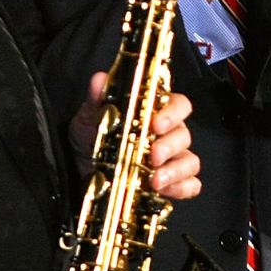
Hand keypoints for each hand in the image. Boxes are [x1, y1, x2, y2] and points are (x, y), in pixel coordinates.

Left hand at [69, 72, 201, 198]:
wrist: (79, 165)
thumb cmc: (91, 135)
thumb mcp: (90, 115)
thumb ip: (98, 98)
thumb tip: (99, 80)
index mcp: (156, 112)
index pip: (179, 105)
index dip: (173, 113)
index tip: (157, 124)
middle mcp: (169, 134)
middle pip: (184, 135)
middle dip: (170, 146)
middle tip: (152, 156)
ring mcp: (172, 160)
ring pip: (190, 162)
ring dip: (175, 171)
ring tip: (154, 180)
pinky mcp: (170, 184)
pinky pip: (190, 186)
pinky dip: (181, 189)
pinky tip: (163, 191)